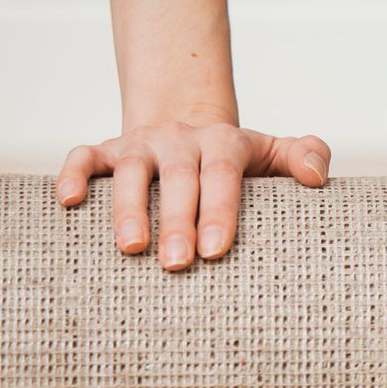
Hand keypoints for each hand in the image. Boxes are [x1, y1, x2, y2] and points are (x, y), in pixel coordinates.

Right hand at [56, 116, 330, 269]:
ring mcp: (141, 144)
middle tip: (177, 264)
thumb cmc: (234, 158)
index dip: (220, 211)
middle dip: (177, 220)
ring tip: (131, 248)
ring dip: (128, 208)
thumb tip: (318, 177)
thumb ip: (306, 156)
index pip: (224, 175)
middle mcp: (180, 140)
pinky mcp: (106, 149)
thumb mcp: (274, 152)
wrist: (187, 123)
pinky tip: (68, 203)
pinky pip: (83, 156)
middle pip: (179, 178)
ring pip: (130, 171)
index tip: (216, 251)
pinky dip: (72, 175)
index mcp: (224, 143)